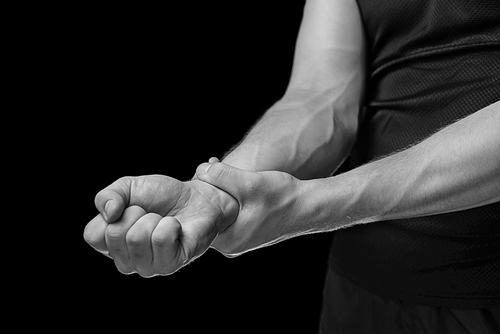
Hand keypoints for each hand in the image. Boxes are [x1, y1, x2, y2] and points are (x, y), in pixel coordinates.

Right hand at [83, 175, 238, 276]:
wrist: (197, 197)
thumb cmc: (162, 196)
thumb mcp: (129, 187)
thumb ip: (108, 195)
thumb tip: (108, 214)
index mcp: (111, 244)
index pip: (92, 235)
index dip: (111, 214)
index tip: (129, 208)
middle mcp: (127, 261)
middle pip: (115, 234)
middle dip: (136, 213)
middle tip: (151, 213)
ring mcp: (148, 266)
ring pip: (137, 237)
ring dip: (154, 219)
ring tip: (163, 221)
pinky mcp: (171, 265)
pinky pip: (161, 239)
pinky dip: (170, 225)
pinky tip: (176, 229)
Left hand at [195, 160, 304, 255]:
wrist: (310, 206)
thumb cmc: (283, 198)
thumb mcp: (249, 183)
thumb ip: (222, 176)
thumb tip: (200, 170)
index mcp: (228, 240)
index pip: (199, 220)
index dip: (197, 196)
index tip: (198, 178)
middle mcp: (231, 245)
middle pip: (208, 215)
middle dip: (207, 191)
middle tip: (208, 169)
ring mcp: (240, 239)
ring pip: (220, 212)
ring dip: (219, 191)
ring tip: (218, 170)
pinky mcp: (248, 230)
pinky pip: (231, 212)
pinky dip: (230, 196)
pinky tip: (233, 180)